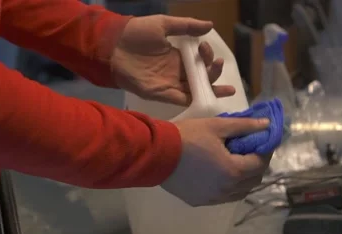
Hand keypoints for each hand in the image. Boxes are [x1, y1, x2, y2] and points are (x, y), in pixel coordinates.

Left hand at [111, 15, 234, 105]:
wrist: (113, 46)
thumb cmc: (136, 33)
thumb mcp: (164, 25)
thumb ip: (186, 26)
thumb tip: (210, 26)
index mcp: (177, 56)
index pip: (199, 61)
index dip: (207, 57)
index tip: (205, 47)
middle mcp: (176, 72)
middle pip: (201, 78)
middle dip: (215, 74)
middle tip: (217, 64)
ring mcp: (170, 84)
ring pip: (195, 91)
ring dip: (212, 90)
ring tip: (228, 88)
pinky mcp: (162, 94)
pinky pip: (182, 100)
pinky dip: (195, 101)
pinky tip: (210, 100)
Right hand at [161, 118, 272, 206]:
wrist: (156, 153)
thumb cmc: (188, 136)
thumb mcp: (217, 126)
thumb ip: (244, 127)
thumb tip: (267, 125)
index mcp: (233, 171)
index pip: (260, 163)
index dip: (265, 151)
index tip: (263, 140)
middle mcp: (227, 190)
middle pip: (253, 180)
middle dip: (257, 164)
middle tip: (251, 150)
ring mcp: (213, 198)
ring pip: (240, 192)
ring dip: (244, 179)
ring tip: (237, 163)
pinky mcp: (199, 201)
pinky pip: (223, 197)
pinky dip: (229, 188)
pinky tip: (221, 176)